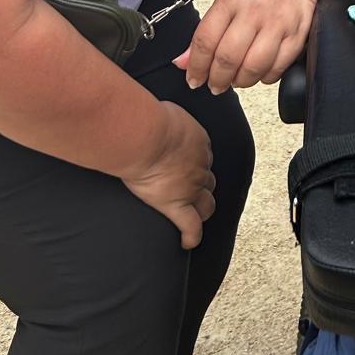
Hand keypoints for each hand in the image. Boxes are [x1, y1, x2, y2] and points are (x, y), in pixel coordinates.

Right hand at [121, 100, 214, 248]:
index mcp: (199, 142)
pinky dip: (192, 235)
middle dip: (203, 185)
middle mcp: (200, 166)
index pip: (202, 156)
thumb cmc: (150, 118)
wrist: (146, 136)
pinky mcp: (177, 205)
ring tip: (194, 216)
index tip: (186, 164)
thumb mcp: (166, 111)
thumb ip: (167, 118)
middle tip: (192, 190)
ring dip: (202, 208)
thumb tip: (156, 114)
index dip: (195, 162)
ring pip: (206, 204)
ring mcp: (191, 188)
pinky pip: (191, 226)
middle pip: (209, 180)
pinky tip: (188, 243)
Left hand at [175, 0, 317, 94]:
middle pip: (228, 58)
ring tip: (236, 79)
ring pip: (254, 67)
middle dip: (217, 80)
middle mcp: (256, 10)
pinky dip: (265, 77)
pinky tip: (259, 72)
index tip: (194, 78)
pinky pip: (278, 68)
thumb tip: (184, 61)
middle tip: (215, 85)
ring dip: (240, 81)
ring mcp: (279, 22)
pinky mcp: (298, 33)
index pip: (206, 40)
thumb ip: (207, 30)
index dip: (196, 66)